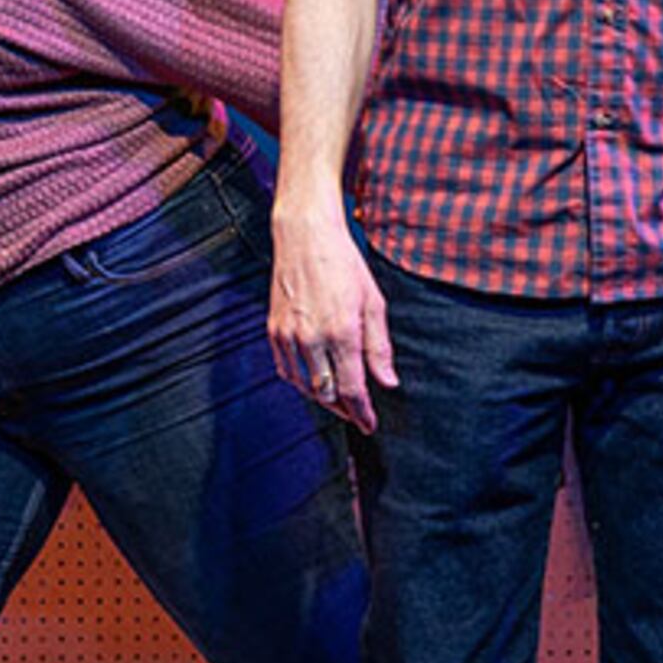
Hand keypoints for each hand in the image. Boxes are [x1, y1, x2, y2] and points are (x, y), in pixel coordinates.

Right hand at [268, 201, 394, 431]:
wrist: (305, 237)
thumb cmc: (344, 265)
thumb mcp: (373, 302)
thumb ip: (380, 347)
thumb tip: (388, 382)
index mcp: (342, 332)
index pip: (352, 389)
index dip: (362, 413)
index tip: (370, 425)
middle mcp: (312, 338)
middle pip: (327, 394)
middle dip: (344, 409)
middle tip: (358, 413)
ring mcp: (289, 336)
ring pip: (305, 386)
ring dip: (323, 398)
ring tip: (339, 401)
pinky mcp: (274, 331)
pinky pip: (287, 371)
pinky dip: (302, 382)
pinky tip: (315, 381)